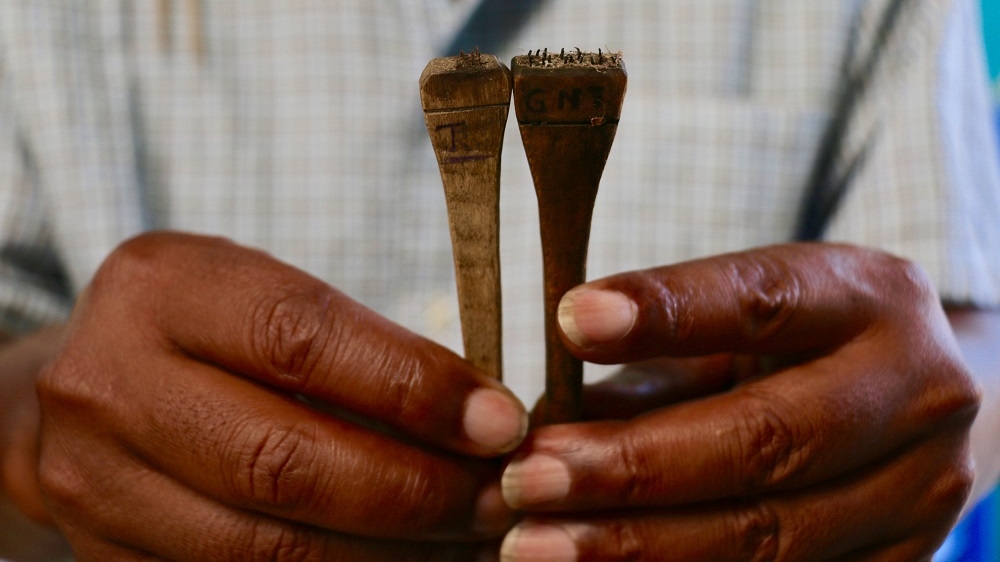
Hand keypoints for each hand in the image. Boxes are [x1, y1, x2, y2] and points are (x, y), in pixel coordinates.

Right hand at [25, 232, 526, 559]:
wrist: (90, 391)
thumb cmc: (208, 332)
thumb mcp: (265, 298)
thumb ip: (358, 345)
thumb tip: (481, 417)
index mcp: (163, 289)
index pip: (303, 339)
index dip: (414, 388)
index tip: (501, 422)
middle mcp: (112, 386)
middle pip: (282, 459)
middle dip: (414, 489)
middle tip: (498, 496)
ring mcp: (97, 483)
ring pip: (265, 547)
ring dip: (387, 552)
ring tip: (465, 537)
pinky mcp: (108, 556)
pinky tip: (401, 560)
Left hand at [499, 243, 979, 560]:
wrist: (911, 405)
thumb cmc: (798, 348)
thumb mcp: (741, 327)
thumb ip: (658, 359)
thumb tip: (545, 414)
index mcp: (871, 299)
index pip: (762, 301)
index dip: (665, 311)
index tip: (569, 320)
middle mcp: (918, 393)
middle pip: (765, 439)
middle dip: (632, 467)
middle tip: (529, 476)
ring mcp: (923, 491)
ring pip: (771, 535)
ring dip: (641, 545)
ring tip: (540, 543)